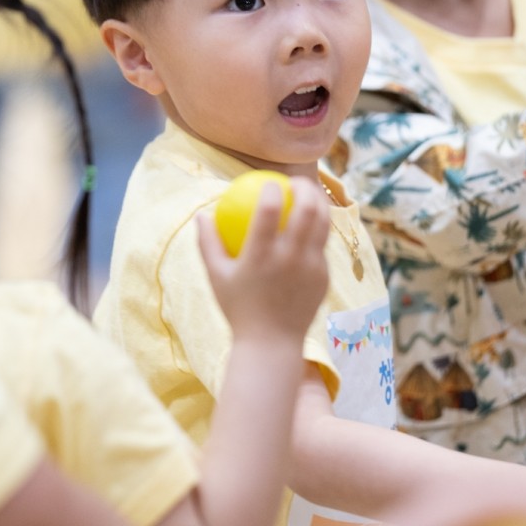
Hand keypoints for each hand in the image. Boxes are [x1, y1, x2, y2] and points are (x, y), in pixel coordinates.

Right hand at [197, 180, 329, 343]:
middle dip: (305, 186)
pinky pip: (323, 246)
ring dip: (319, 203)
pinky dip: (318, 231)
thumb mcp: (216, 277)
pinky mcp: (324, 277)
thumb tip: (202, 214)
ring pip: (323, 224)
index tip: (270, 182)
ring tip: (310, 195)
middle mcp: (289, 259)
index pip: (270, 210)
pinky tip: (313, 224)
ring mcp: (311, 268)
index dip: (273, 189)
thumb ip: (208, 243)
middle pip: (307, 209)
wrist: (270, 343)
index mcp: (261, 256)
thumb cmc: (238, 309)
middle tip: (296, 181)